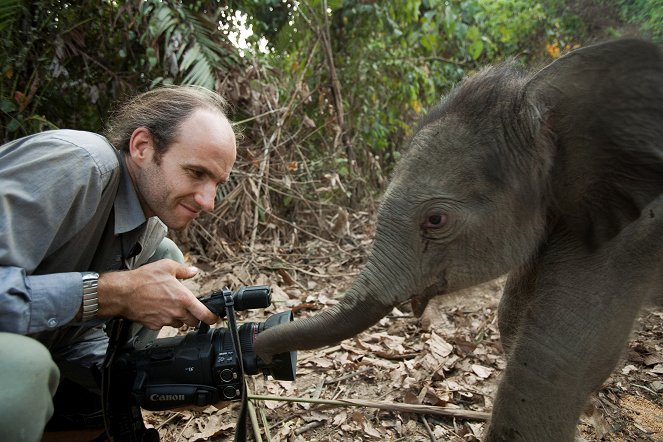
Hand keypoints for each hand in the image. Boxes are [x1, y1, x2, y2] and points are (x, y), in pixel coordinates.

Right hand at [97, 259, 217, 328]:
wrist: (123, 292)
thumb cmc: (144, 279)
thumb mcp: (167, 267)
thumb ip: (184, 270)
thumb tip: (193, 271)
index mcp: (184, 299)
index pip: (204, 314)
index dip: (212, 318)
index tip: (215, 319)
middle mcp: (176, 312)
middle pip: (192, 321)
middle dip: (193, 316)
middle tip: (188, 308)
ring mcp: (165, 320)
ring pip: (178, 323)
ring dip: (178, 317)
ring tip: (170, 306)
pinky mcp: (154, 325)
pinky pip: (164, 325)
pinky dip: (164, 319)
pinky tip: (158, 309)